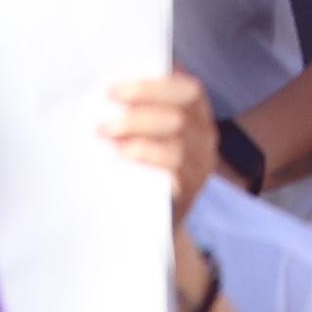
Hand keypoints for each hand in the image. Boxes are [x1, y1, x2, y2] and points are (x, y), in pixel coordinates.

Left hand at [96, 69, 218, 226]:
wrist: (152, 226)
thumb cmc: (143, 171)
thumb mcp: (147, 136)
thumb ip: (141, 112)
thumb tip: (106, 87)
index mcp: (198, 118)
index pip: (189, 90)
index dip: (154, 84)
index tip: (116, 86)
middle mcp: (205, 140)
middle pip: (182, 111)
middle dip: (143, 99)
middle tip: (107, 100)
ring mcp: (200, 167)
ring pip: (177, 138)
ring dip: (138, 127)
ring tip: (106, 131)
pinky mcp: (189, 191)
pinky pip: (172, 166)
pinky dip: (145, 154)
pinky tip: (119, 154)